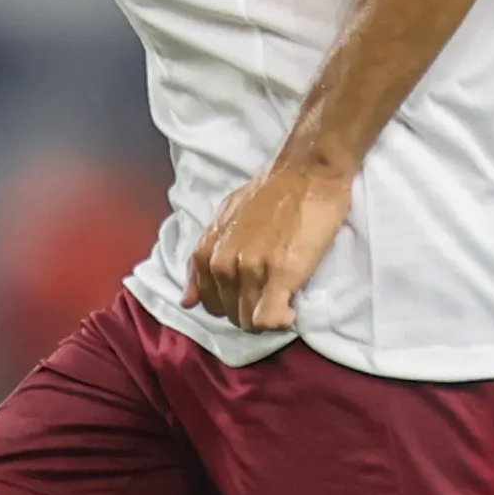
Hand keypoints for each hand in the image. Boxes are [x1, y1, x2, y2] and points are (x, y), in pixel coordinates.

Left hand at [185, 156, 354, 330]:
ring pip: (250, 321)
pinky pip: (269, 319)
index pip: (208, 301)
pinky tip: (290, 310)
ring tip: (284, 298)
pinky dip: (280, 321)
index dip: (230, 304)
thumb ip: (205, 256)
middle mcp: (223, 264)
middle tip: (271, 295)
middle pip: (230, 315)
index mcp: (208, 252)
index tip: (250, 294)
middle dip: (250, 311)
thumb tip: (187, 300)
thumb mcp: (224, 218)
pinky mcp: (280, 274)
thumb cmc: (269, 192)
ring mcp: (250, 270)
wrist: (306, 173)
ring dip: (267, 318)